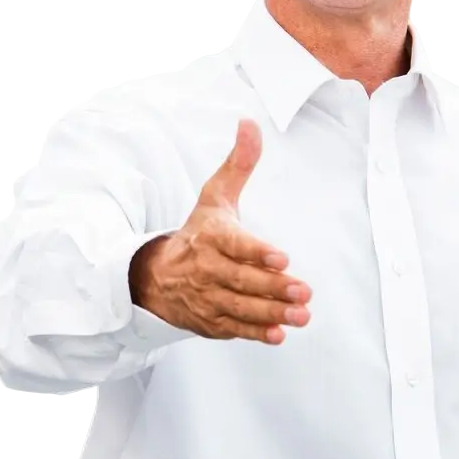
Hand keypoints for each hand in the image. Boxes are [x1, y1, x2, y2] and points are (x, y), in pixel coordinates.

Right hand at [130, 118, 311, 343]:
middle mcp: (207, 268)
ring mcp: (208, 297)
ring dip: (272, 313)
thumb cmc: (197, 233)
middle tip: (304, 291)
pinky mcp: (211, 321)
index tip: (282, 257)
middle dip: (273, 287)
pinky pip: (234, 328)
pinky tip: (279, 334)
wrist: (154, 276)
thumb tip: (250, 124)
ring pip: (241, 307)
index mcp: (210, 236)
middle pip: (241, 280)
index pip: (234, 244)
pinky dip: (256, 333)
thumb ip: (238, 164)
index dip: (257, 252)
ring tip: (302, 315)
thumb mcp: (214, 196)